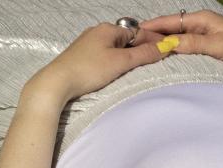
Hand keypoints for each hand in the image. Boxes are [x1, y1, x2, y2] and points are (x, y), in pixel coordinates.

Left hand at [28, 22, 170, 101]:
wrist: (57, 83)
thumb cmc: (88, 70)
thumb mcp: (120, 62)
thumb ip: (143, 54)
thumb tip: (164, 47)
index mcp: (107, 29)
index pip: (137, 32)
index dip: (152, 41)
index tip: (165, 50)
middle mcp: (96, 32)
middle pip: (125, 39)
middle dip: (140, 48)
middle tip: (154, 60)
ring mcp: (87, 44)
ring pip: (114, 47)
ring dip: (127, 55)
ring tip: (137, 67)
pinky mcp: (80, 57)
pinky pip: (103, 55)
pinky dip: (114, 61)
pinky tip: (115, 70)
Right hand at [139, 10, 222, 72]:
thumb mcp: (218, 46)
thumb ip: (193, 44)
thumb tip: (167, 43)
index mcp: (203, 19)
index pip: (170, 21)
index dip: (152, 27)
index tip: (133, 34)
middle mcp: (203, 26)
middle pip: (172, 30)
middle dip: (154, 37)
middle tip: (134, 46)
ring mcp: (206, 37)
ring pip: (178, 40)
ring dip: (164, 46)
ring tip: (145, 54)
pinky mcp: (211, 49)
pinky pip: (187, 48)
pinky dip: (176, 53)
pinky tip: (168, 61)